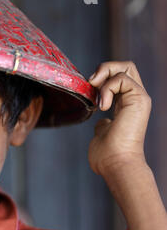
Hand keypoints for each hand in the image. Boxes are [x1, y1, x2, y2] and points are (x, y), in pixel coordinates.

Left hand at [87, 61, 150, 176]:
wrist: (116, 164)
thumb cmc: (107, 156)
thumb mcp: (101, 134)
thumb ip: (103, 124)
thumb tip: (101, 122)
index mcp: (126, 105)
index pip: (118, 76)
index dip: (102, 77)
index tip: (89, 92)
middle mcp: (135, 99)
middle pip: (125, 65)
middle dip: (105, 68)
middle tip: (91, 85)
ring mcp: (139, 98)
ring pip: (126, 66)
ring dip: (104, 76)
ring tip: (97, 97)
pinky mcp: (140, 99)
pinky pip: (122, 78)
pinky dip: (107, 88)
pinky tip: (102, 106)